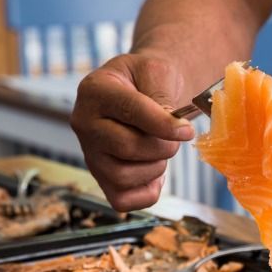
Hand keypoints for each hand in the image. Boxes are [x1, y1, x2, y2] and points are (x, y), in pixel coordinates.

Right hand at [71, 54, 194, 210]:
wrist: (143, 89)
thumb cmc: (149, 80)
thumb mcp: (157, 71)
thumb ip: (162, 95)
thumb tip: (172, 128)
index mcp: (95, 91)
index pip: (129, 111)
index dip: (164, 124)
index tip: (187, 130)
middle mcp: (84, 123)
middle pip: (126, 147)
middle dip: (163, 146)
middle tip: (176, 138)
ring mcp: (90, 154)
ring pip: (123, 176)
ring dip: (155, 167)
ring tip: (161, 150)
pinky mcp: (100, 179)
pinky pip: (122, 200)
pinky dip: (147, 191)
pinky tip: (154, 172)